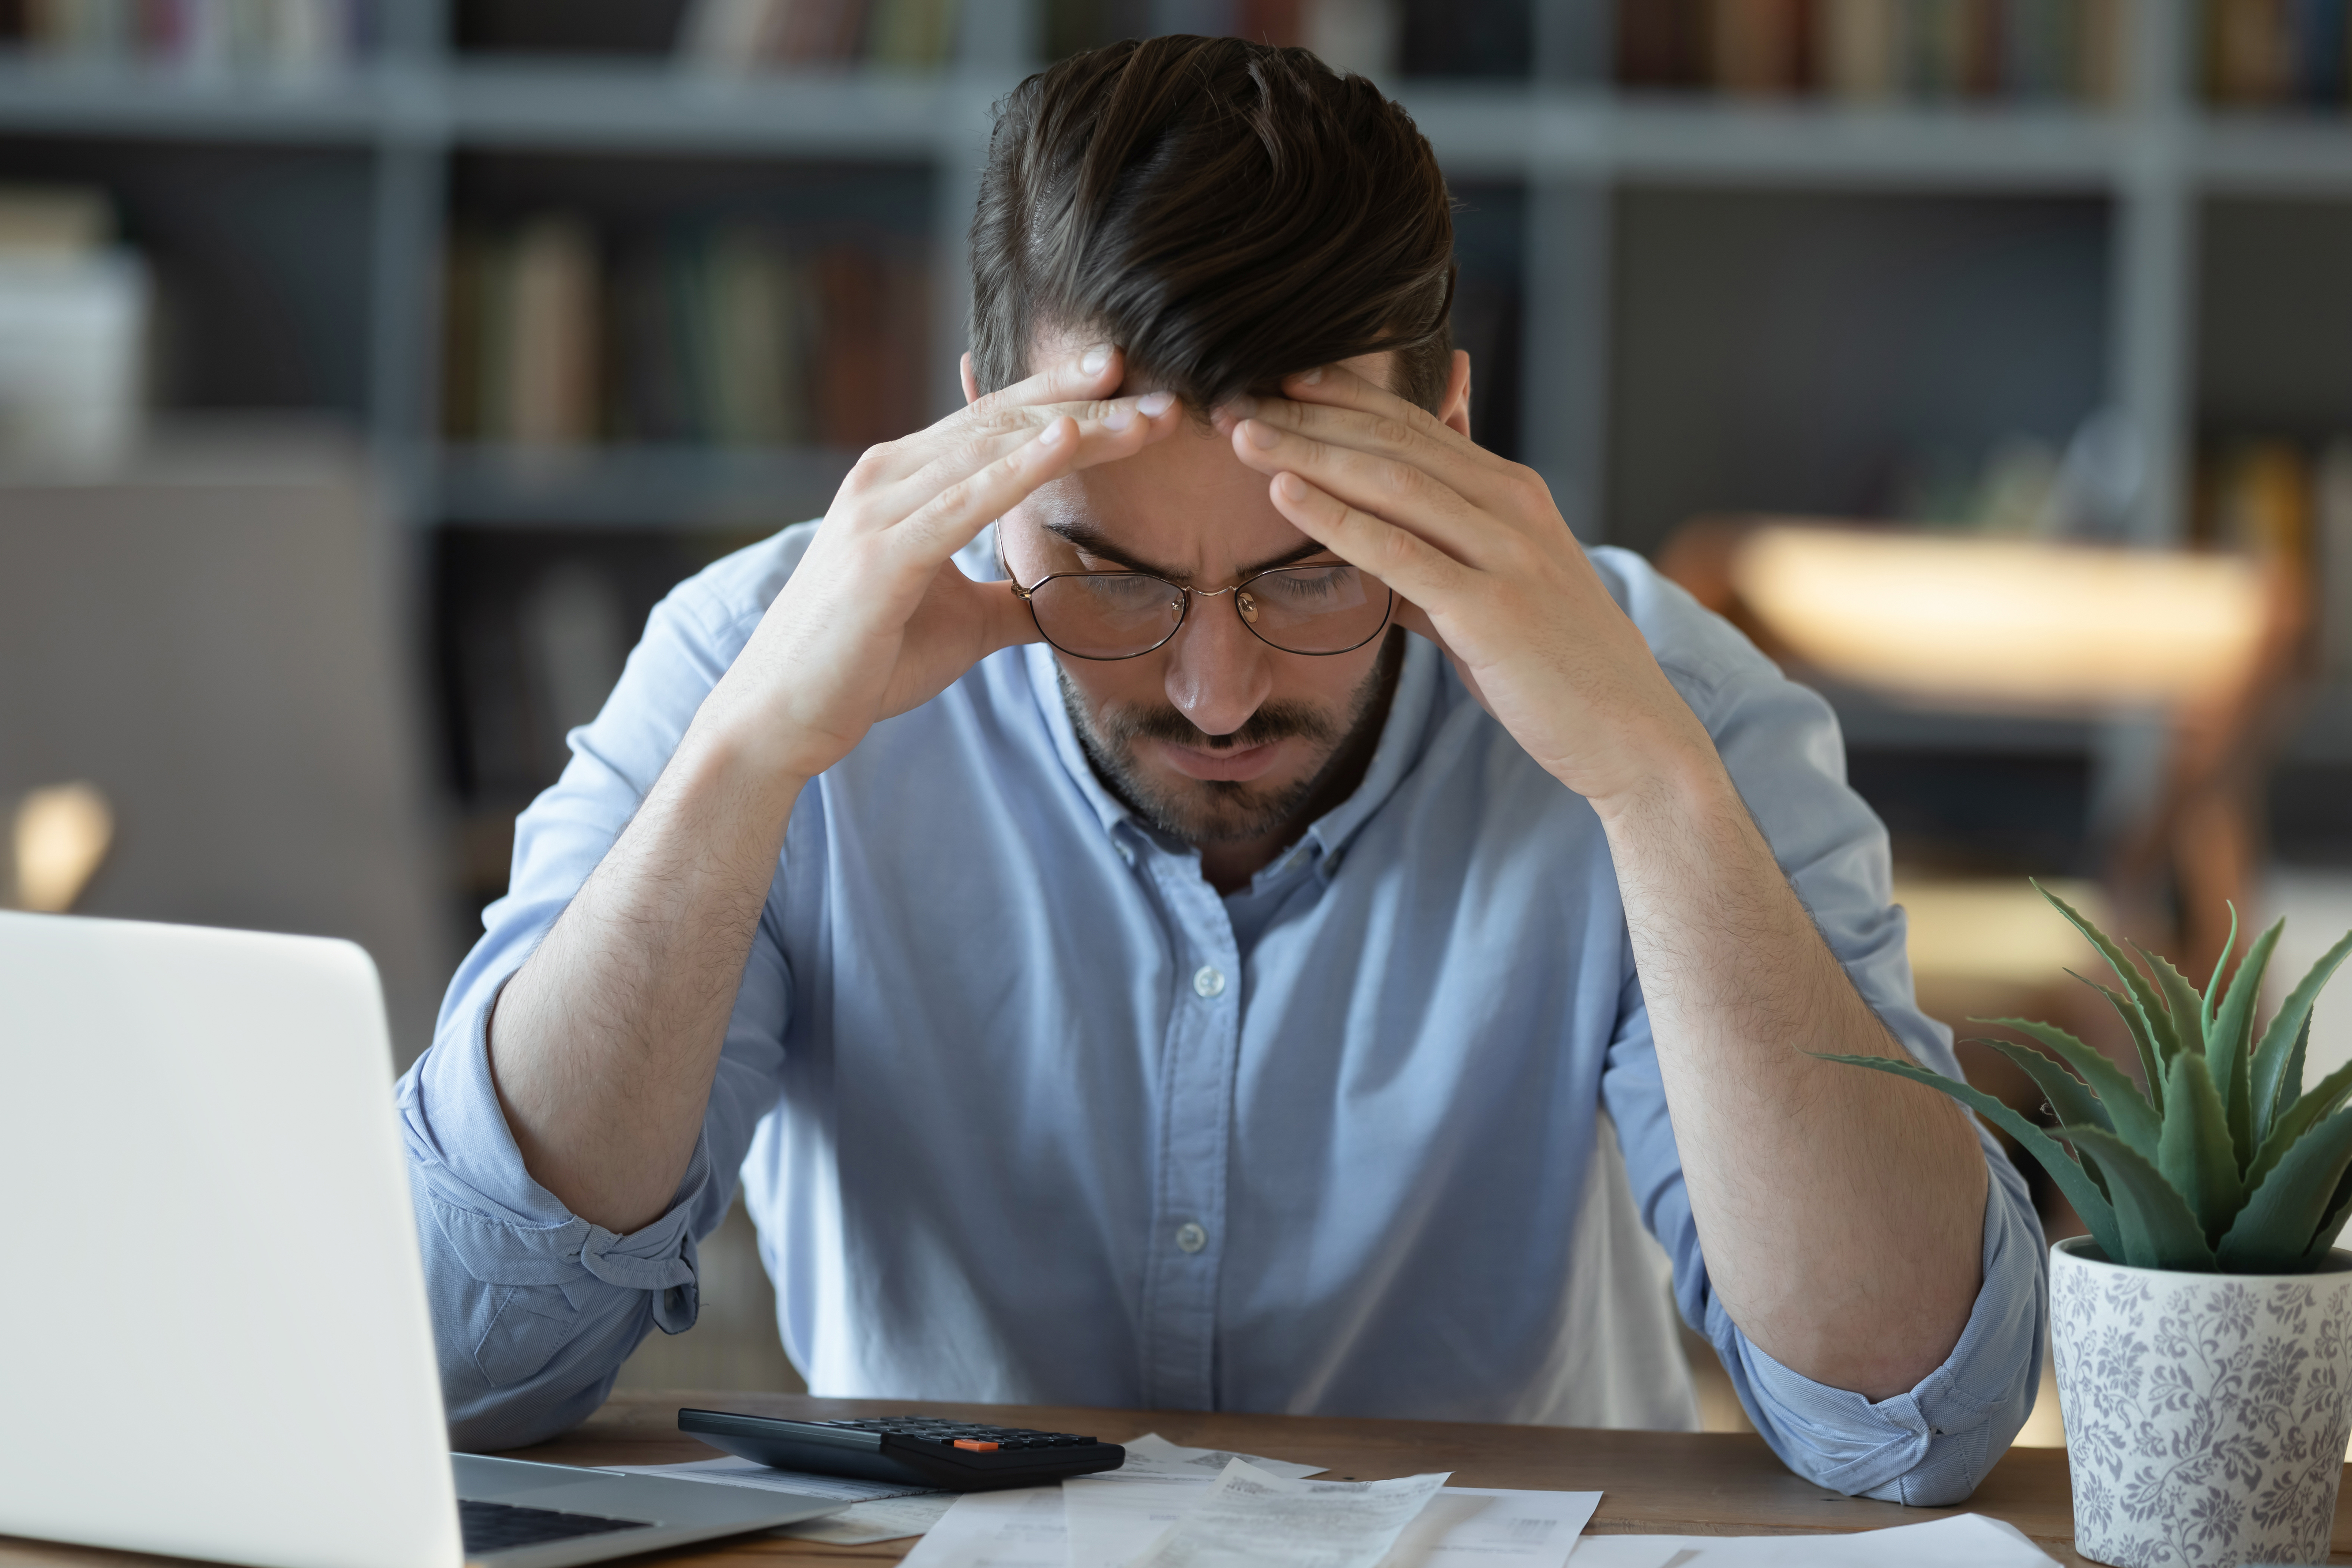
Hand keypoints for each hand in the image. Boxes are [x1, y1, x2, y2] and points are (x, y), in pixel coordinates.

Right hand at [696, 346, 1179, 784]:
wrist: (785, 714)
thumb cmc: (864, 663)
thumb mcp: (960, 623)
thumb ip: (1009, 602)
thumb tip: (1061, 606)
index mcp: (903, 480)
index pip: (994, 422)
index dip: (1062, 397)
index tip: (1128, 381)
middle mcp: (888, 476)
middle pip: (1003, 423)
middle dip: (1087, 406)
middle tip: (1164, 397)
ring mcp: (881, 509)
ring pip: (993, 449)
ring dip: (1076, 429)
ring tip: (1144, 417)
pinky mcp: (884, 555)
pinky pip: (965, 501)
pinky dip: (1020, 468)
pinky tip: (1069, 440)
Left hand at [1224, 363, 1715, 814]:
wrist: (1630, 732)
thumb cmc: (1556, 665)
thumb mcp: (1493, 590)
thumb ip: (1436, 555)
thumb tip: (1373, 543)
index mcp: (1511, 492)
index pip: (1414, 427)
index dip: (1343, 397)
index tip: (1278, 377)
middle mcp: (1512, 505)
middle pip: (1394, 442)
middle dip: (1309, 415)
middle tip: (1233, 395)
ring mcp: (1507, 553)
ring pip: (1393, 482)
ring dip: (1310, 451)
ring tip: (1242, 432)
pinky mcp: (1493, 609)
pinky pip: (1403, 553)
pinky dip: (1340, 518)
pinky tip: (1287, 494)